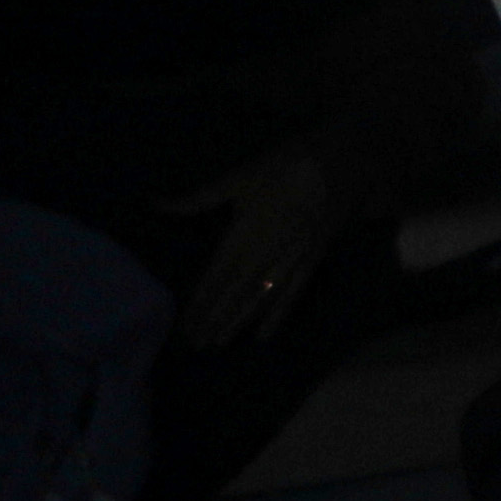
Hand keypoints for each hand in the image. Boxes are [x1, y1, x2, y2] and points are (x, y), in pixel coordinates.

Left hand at [176, 141, 349, 355]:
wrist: (344, 158)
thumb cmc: (288, 162)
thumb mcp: (241, 175)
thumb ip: (200, 197)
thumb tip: (156, 203)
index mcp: (245, 230)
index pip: (217, 273)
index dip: (201, 299)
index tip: (186, 321)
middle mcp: (267, 249)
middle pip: (237, 291)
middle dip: (216, 316)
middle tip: (198, 342)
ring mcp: (293, 256)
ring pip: (262, 295)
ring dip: (240, 320)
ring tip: (221, 342)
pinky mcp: (315, 257)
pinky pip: (295, 290)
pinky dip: (280, 313)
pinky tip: (265, 334)